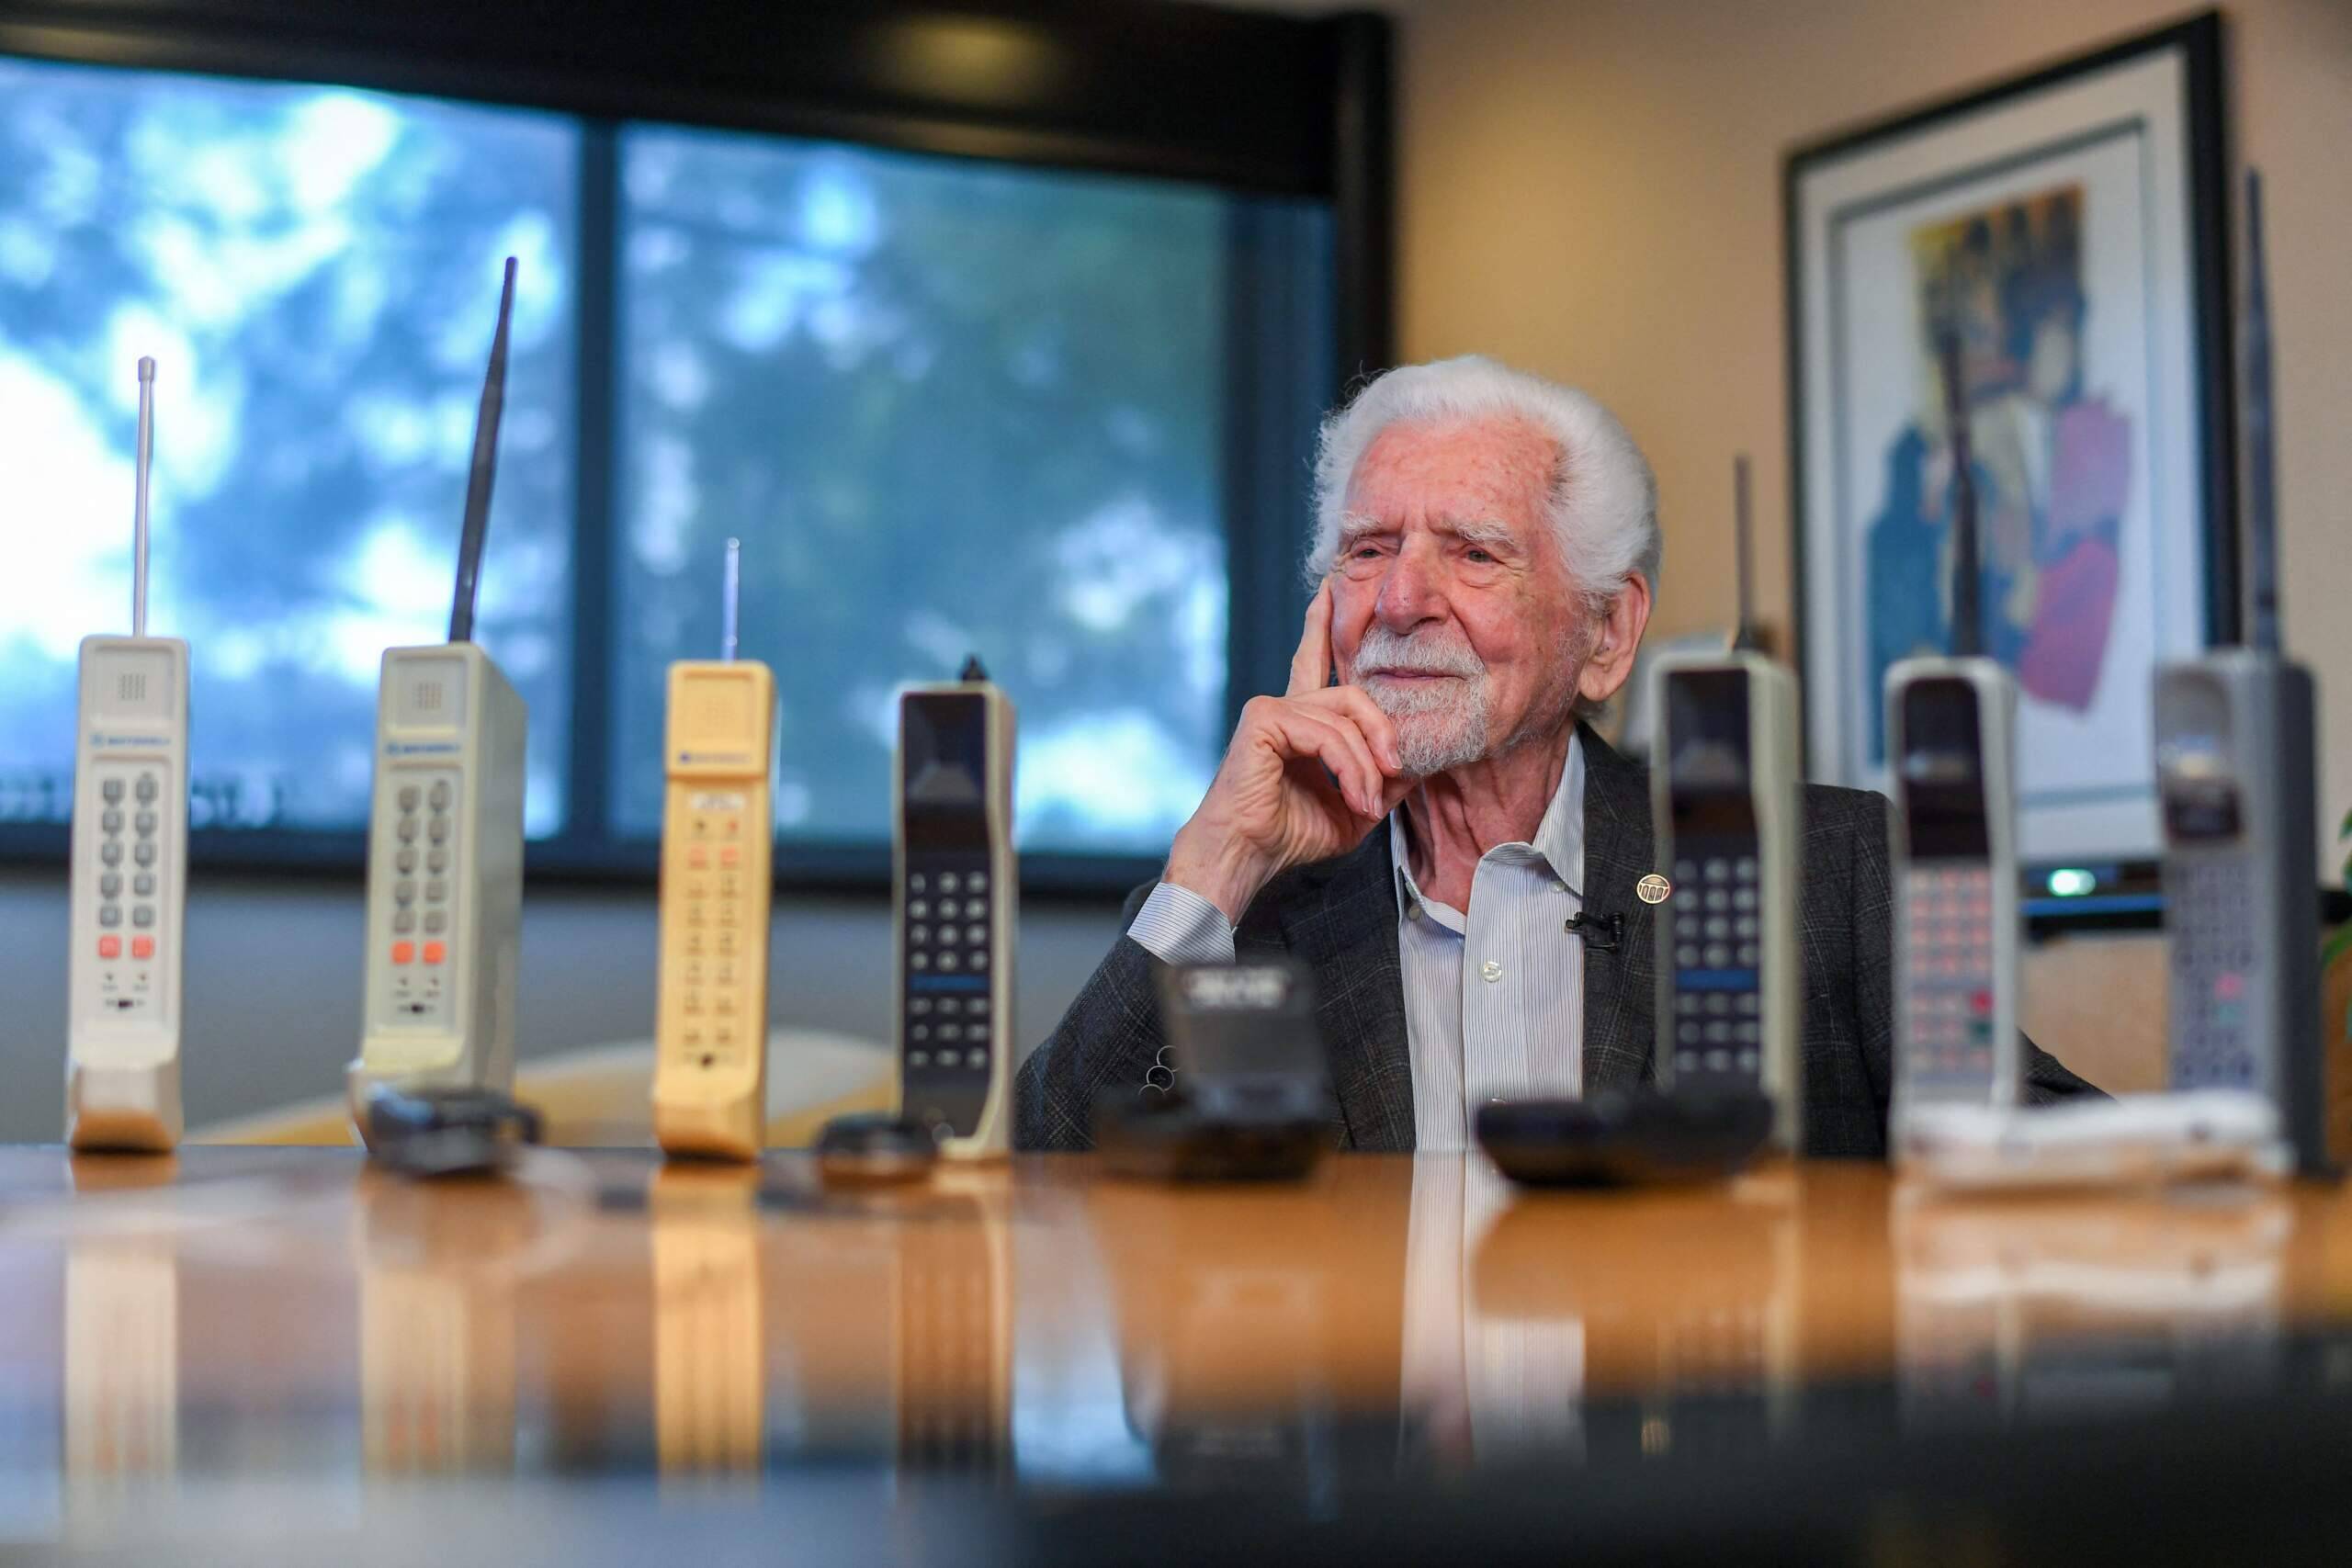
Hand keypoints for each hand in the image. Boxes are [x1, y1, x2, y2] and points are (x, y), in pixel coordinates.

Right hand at [1164, 582, 1412, 921]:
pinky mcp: (1264, 719)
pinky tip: (1354, 798)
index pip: (1314, 661)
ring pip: (1346, 719)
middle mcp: (1283, 707)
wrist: (1245, 858)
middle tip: (1398, 771)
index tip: (1329, 587)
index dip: (1321, 623)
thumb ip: (1383, 780)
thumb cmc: (1288, 838)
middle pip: (1354, 694)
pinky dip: (1350, 768)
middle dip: (1383, 732)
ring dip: (1368, 767)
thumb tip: (1422, 762)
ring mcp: (1271, 709)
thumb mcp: (1354, 808)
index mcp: (1298, 721)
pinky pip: (1327, 734)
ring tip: (1368, 803)